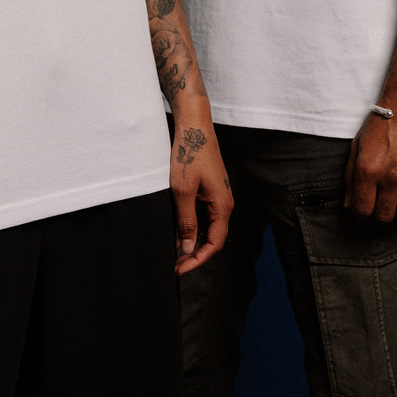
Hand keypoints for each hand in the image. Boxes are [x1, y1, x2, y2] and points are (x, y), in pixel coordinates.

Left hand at [170, 122, 232, 273]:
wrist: (194, 126)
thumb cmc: (189, 154)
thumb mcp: (182, 191)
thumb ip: (186, 221)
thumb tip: (188, 248)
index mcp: (222, 206)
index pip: (215, 244)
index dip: (198, 260)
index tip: (180, 269)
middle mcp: (224, 203)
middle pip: (212, 238)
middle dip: (194, 254)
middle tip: (174, 265)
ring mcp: (217, 196)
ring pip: (207, 227)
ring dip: (192, 240)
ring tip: (172, 250)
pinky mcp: (209, 189)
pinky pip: (203, 214)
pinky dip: (191, 225)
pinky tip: (176, 229)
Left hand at [343, 104, 396, 222]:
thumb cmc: (379, 125)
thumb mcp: (357, 147)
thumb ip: (351, 178)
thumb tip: (349, 206)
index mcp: (368, 170)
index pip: (363, 210)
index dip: (360, 214)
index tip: (362, 209)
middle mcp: (390, 177)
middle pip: (384, 217)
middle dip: (378, 213)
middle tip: (378, 202)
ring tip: (394, 195)